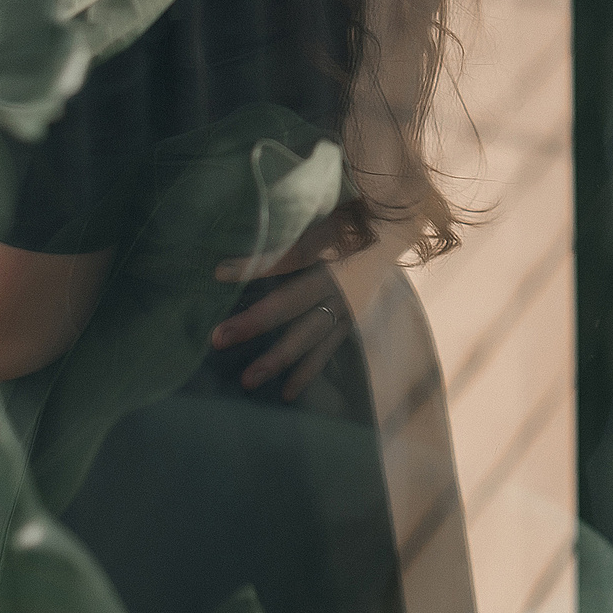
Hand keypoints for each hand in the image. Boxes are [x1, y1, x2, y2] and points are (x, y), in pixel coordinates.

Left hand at [209, 202, 375, 399]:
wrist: (395, 231)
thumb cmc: (350, 220)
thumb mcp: (325, 218)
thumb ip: (295, 232)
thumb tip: (249, 238)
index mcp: (332, 248)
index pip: (290, 258)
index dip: (255, 266)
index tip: (218, 274)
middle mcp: (340, 281)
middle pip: (293, 302)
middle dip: (255, 322)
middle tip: (217, 338)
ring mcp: (347, 305)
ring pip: (310, 335)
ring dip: (278, 358)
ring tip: (247, 381)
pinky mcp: (351, 320)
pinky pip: (327, 350)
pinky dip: (308, 371)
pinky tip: (286, 394)